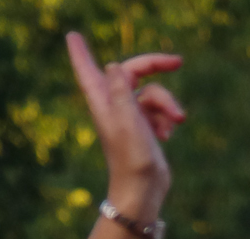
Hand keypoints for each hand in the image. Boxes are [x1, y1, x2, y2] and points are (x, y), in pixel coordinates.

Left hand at [65, 34, 184, 215]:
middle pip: (132, 72)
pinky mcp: (144, 129)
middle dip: (156, 66)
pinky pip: (159, 111)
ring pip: (153, 94)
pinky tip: (168, 135)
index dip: (80, 53)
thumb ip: (120, 90)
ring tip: (176, 122)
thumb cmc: (132, 159)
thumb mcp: (127, 120)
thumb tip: (114, 66)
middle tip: (178, 62)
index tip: (71, 35)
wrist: (143, 192)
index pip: (88, 70)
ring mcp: (130, 117)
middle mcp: (114, 106)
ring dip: (168, 105)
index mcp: (103, 102)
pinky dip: (167, 119)